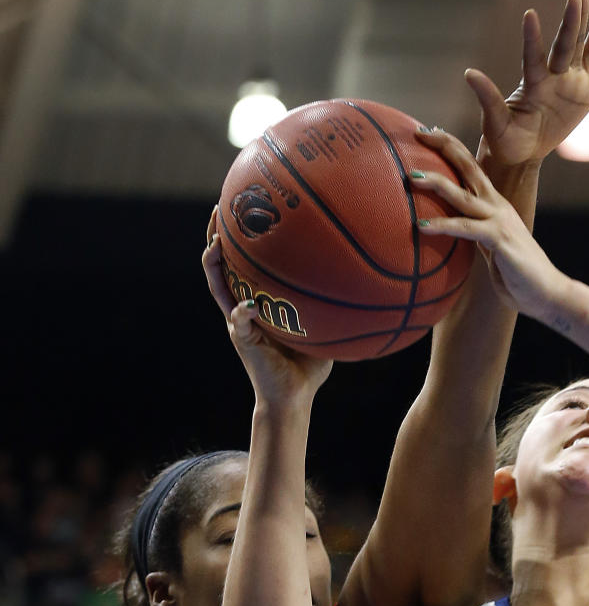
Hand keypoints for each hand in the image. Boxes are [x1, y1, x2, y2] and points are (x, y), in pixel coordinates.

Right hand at [202, 208, 332, 405]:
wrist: (293, 396)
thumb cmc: (308, 366)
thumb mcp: (321, 327)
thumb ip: (329, 306)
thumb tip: (358, 281)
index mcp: (257, 302)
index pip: (242, 264)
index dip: (239, 237)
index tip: (243, 208)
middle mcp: (243, 308)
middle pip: (220, 266)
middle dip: (215, 236)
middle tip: (220, 208)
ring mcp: (239, 323)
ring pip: (217, 287)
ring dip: (214, 264)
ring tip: (216, 241)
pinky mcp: (243, 341)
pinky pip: (239, 322)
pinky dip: (242, 312)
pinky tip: (249, 303)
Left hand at [411, 132, 567, 321]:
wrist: (548, 294)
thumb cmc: (518, 278)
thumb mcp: (491, 251)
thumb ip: (474, 237)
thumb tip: (451, 235)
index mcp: (495, 206)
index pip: (472, 170)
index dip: (452, 150)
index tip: (428, 135)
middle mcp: (497, 207)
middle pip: (469, 167)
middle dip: (445, 147)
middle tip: (418, 132)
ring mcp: (500, 220)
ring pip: (463, 194)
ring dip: (437, 183)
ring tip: (411, 177)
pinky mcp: (500, 239)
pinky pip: (466, 228)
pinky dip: (444, 225)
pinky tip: (421, 226)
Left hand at [466, 0, 588, 166]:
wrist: (523, 152)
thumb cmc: (506, 139)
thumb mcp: (495, 123)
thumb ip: (488, 98)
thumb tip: (468, 73)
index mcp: (532, 85)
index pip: (533, 57)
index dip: (532, 38)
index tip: (529, 15)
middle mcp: (551, 76)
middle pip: (563, 43)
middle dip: (569, 19)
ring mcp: (569, 78)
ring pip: (577, 41)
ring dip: (580, 15)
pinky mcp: (585, 86)